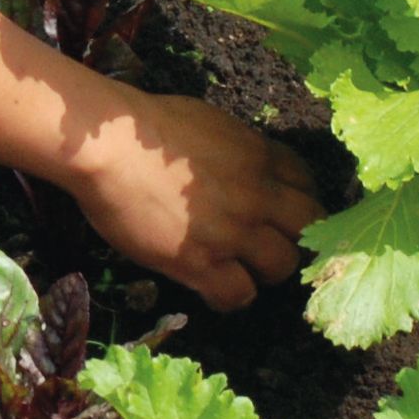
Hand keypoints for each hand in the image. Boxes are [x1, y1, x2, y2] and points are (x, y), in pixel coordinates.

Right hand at [60, 91, 322, 307]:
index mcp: (259, 155)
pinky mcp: (201, 263)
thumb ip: (238, 149)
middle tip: (270, 242)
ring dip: (265, 269)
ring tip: (241, 268)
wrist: (110, 146)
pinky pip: (238, 295)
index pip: (306, 183)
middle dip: (294, 235)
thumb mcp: (210, 122)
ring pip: (282, 266)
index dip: (296, 199)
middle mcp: (257, 195)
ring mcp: (233, 232)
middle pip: (309, 227)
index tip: (281, 209)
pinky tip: (212, 287)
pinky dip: (230, 295)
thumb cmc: (146, 125)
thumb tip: (244, 166)